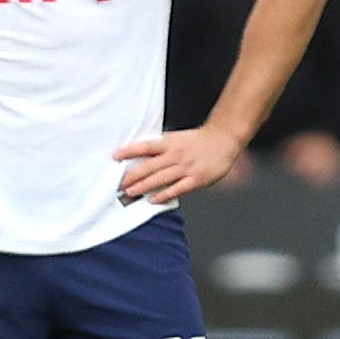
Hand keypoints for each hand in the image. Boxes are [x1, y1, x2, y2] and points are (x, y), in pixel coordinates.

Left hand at [114, 122, 251, 204]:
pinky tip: (153, 200)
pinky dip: (164, 195)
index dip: (130, 151)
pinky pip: (177, 189)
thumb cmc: (198, 140)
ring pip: (160, 179)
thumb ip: (161, 147)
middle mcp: (176, 155)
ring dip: (143, 187)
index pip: (145, 147)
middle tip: (119, 184)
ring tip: (130, 193)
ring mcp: (186, 168)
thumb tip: (140, 155)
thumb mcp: (177, 138)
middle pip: (149, 166)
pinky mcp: (196, 179)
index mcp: (170, 143)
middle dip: (132, 176)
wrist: (224, 139)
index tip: (115, 157)